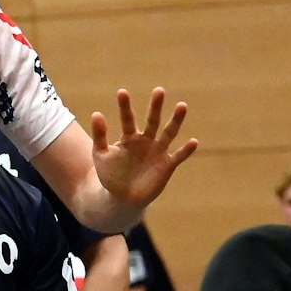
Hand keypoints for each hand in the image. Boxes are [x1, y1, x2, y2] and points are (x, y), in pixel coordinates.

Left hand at [90, 88, 197, 213]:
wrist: (123, 199)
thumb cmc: (111, 175)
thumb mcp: (101, 156)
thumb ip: (99, 136)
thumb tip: (96, 113)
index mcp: (129, 137)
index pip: (127, 119)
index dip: (124, 107)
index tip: (122, 92)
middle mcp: (146, 141)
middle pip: (152, 121)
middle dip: (155, 107)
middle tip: (159, 90)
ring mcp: (158, 152)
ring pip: (169, 133)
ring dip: (176, 120)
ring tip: (182, 105)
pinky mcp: (167, 165)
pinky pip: (178, 156)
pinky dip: (186, 150)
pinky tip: (193, 142)